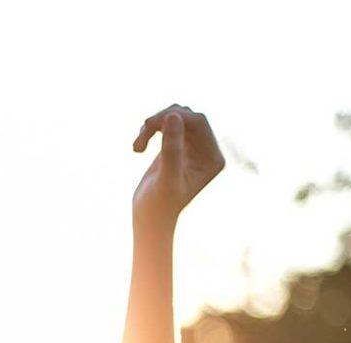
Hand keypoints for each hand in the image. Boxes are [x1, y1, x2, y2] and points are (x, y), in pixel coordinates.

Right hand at [131, 104, 223, 224]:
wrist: (149, 218)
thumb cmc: (159, 204)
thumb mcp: (166, 177)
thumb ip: (171, 148)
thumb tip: (173, 115)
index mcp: (213, 158)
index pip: (199, 122)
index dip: (175, 117)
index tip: (149, 125)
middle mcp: (207, 151)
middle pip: (187, 115)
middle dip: (161, 120)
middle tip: (142, 133)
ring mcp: (193, 147)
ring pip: (175, 116)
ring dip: (153, 125)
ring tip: (137, 146)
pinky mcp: (178, 146)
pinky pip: (166, 123)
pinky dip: (149, 129)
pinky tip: (137, 148)